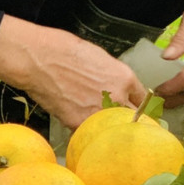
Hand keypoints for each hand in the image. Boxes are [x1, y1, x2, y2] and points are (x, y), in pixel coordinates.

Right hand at [0, 14, 146, 129]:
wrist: (39, 60)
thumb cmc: (66, 51)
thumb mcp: (101, 58)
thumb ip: (115, 78)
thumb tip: (118, 90)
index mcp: (125, 78)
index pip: (144, 100)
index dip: (140, 105)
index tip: (138, 111)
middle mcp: (117, 99)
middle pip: (134, 118)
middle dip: (129, 120)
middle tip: (123, 122)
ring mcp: (98, 114)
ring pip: (112, 129)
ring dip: (109, 128)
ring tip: (100, 124)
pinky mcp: (79, 125)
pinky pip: (89, 132)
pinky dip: (87, 131)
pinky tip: (79, 122)